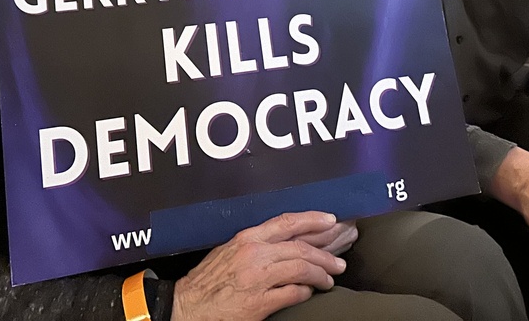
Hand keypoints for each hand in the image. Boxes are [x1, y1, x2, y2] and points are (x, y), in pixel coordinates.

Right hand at [172, 211, 346, 320]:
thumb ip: (257, 245)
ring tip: (330, 279)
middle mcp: (254, 253)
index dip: (313, 220)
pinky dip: (305, 293)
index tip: (331, 220)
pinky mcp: (259, 302)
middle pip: (301, 247)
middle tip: (340, 260)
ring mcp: (258, 278)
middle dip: (326, 253)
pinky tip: (310, 293)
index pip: (287, 222)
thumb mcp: (229, 252)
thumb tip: (287, 243)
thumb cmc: (208, 281)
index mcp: (247, 239)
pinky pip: (292, 294)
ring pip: (301, 269)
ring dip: (321, 274)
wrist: (188, 307)